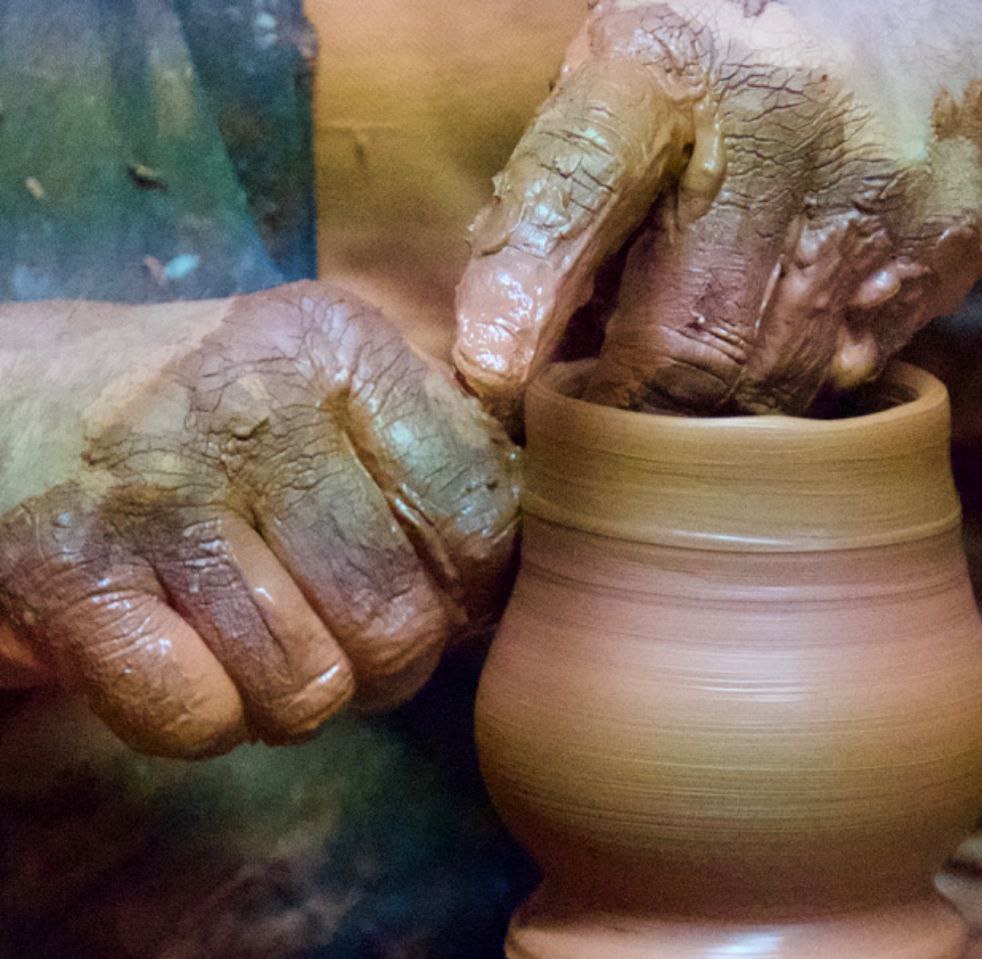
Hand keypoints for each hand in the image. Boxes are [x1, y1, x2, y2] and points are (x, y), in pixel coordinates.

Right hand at [0, 283, 518, 757]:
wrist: (4, 406)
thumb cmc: (197, 414)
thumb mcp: (319, 383)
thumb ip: (425, 454)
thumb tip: (511, 575)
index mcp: (341, 348)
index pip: (479, 521)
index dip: (465, 589)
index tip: (422, 587)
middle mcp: (256, 407)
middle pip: (397, 623)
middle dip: (375, 662)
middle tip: (323, 625)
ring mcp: (158, 491)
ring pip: (305, 689)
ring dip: (283, 696)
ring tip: (245, 633)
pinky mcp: (69, 578)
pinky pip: (198, 720)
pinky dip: (197, 720)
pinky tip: (176, 655)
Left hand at [454, 0, 981, 420]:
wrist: (942, 16)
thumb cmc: (744, 57)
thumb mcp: (639, 77)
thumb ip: (576, 195)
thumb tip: (525, 339)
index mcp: (671, 65)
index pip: (579, 184)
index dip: (526, 286)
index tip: (488, 374)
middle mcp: (783, 127)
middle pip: (690, 340)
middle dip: (634, 398)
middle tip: (609, 393)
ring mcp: (877, 201)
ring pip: (772, 381)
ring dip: (715, 397)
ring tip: (701, 340)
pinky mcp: (945, 257)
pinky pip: (846, 372)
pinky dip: (795, 373)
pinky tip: (787, 313)